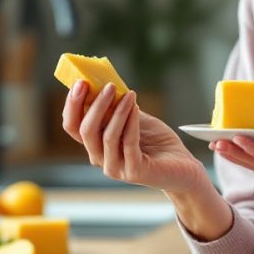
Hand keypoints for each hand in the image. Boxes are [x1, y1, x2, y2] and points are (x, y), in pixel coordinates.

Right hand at [62, 80, 206, 194]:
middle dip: (94, 105)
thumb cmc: (156, 142)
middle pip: (85, 131)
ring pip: (107, 137)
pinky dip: (131, 123)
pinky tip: (136, 108)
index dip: (72, 104)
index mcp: (95, 144)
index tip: (81, 82)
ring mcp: (116, 168)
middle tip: (108, 86)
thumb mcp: (132, 117)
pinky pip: (129, 143)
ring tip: (129, 94)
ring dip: (117, 111)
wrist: (181, 166)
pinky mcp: (134, 172)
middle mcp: (100, 158)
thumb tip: (104, 81)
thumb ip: (116, 106)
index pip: (72, 126)